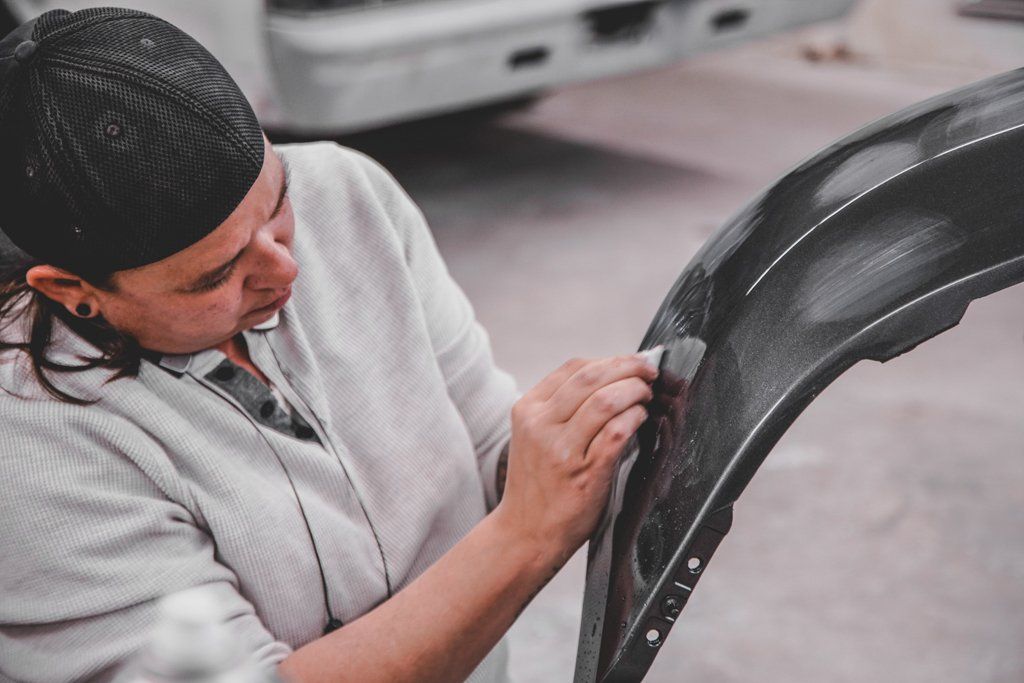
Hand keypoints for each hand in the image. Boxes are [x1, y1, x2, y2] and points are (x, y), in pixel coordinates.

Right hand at [494, 354, 657, 565]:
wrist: (525, 533)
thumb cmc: (538, 485)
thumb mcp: (536, 437)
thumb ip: (562, 409)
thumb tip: (612, 378)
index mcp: (528, 409)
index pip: (574, 368)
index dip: (610, 360)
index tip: (632, 363)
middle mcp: (540, 425)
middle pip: (591, 376)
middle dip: (628, 367)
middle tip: (649, 371)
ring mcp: (560, 449)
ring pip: (605, 400)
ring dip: (634, 391)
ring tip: (647, 394)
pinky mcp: (583, 473)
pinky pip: (615, 433)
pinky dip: (634, 418)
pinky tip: (641, 418)